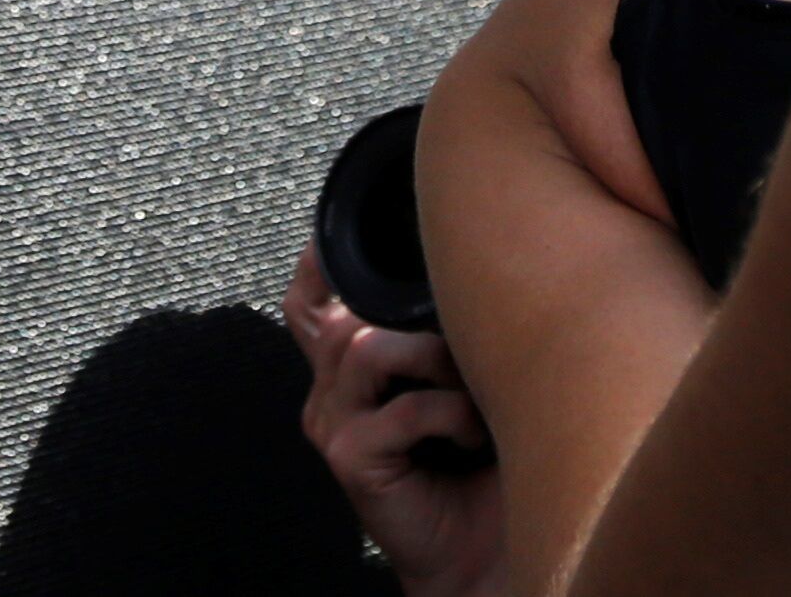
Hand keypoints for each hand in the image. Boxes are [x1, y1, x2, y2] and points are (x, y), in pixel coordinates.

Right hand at [281, 245, 502, 596]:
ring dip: (433, 361)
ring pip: (365, 349)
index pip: (308, 298)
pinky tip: (469, 436)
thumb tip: (462, 263)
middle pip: (340, 316)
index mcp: (346, 366)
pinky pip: (401, 410)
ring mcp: (333, 424)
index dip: (320, 264)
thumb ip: (439, 327)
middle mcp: (330, 391)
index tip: (355, 240)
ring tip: (469, 391)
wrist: (482, 549)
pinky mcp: (349, 458)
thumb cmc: (480, 460)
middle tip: (464, 350)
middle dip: (412, 320)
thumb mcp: (457, 374)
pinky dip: (449, 415)